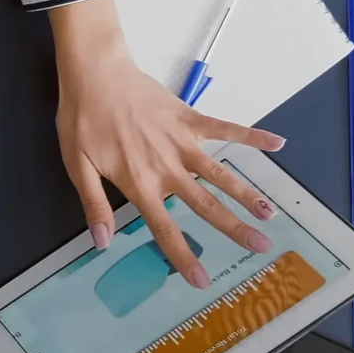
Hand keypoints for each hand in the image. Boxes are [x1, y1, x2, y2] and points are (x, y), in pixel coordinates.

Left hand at [49, 0, 286, 288]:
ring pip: (221, 174)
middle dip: (234, 229)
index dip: (183, 257)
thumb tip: (103, 243)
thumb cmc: (82, 119)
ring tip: (271, 213)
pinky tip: (277, 143)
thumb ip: (94, 204)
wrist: (95, 73)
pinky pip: (226, 128)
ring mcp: (182, 142)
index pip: (164, 228)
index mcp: (139, 183)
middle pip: (205, 205)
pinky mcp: (190, 118)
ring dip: (248, 194)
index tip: (201, 280)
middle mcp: (167, 167)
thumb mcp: (77, 166)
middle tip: (261, 247)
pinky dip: (251, 135)